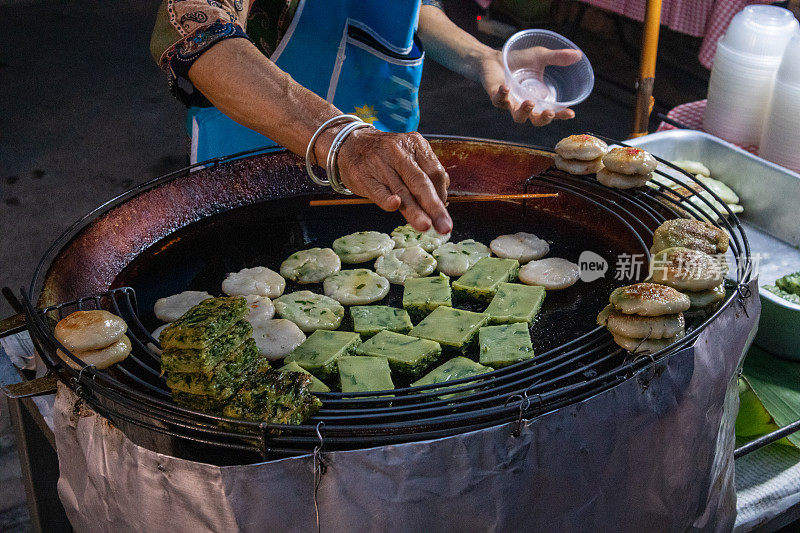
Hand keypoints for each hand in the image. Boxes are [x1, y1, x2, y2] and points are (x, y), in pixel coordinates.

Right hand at [332, 129, 452, 233]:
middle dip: (434, 206)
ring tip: (425, 225)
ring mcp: (379, 163)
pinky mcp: (363, 176)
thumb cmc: (385, 156)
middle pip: (421, 181)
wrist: (350, 144)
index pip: (435, 171)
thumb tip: (442, 200)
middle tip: (444, 227)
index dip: (441, 194)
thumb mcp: (407, 156)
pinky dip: (386, 199)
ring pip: (401, 189)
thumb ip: (424, 175)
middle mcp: (398, 151)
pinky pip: (377, 189)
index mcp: (414, 144)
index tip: (441, 212)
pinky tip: (394, 206)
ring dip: (415, 210)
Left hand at [479, 48, 581, 125]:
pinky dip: (502, 95)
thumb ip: (557, 58)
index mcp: (537, 99)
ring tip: (529, 102)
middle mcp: (524, 105)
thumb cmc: (518, 61)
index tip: (571, 113)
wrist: (494, 58)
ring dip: (524, 112)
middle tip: (549, 113)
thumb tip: (578, 55)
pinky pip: (498, 101)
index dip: (561, 115)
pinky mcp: (495, 97)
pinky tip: (506, 87)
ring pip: (517, 116)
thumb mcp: (540, 57)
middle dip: (543, 119)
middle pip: (535, 121)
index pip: (551, 112)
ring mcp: (510, 103)